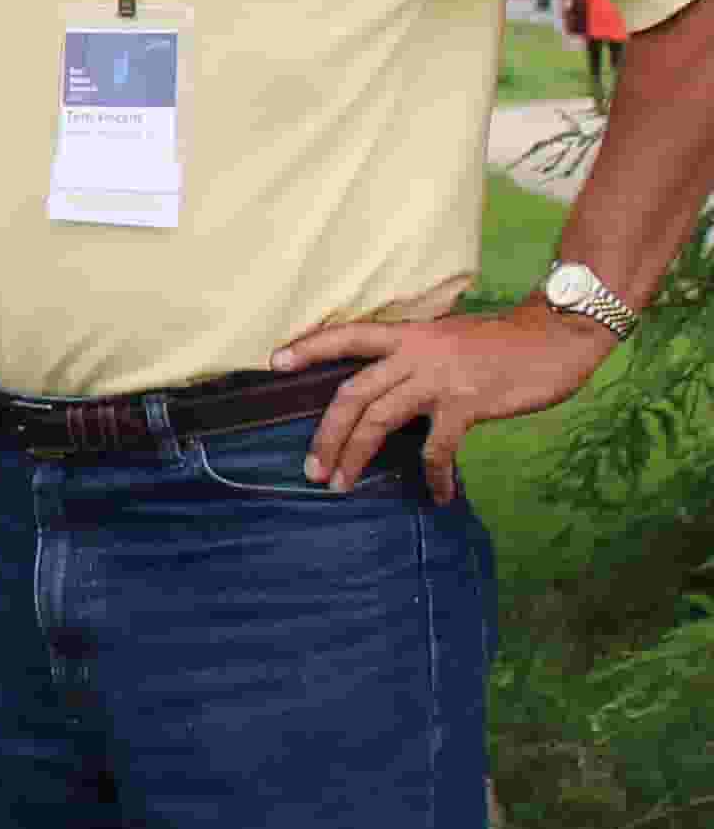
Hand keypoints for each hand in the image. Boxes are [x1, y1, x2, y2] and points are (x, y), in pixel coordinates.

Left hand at [269, 306, 612, 499]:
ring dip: (356, 456)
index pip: (347, 336)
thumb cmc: (502, 343)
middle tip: (311, 469)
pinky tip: (438, 494)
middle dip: (327, 433)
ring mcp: (438, 378)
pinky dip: (433, 473)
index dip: (310, 347)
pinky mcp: (466, 403)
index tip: (274, 361)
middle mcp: (415, 353)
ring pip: (380, 419)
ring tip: (341, 484)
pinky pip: (437, 446)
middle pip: (353, 393)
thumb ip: (416, 358)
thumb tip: (390, 390)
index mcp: (407, 334)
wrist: (554, 338)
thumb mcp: (447, 339)